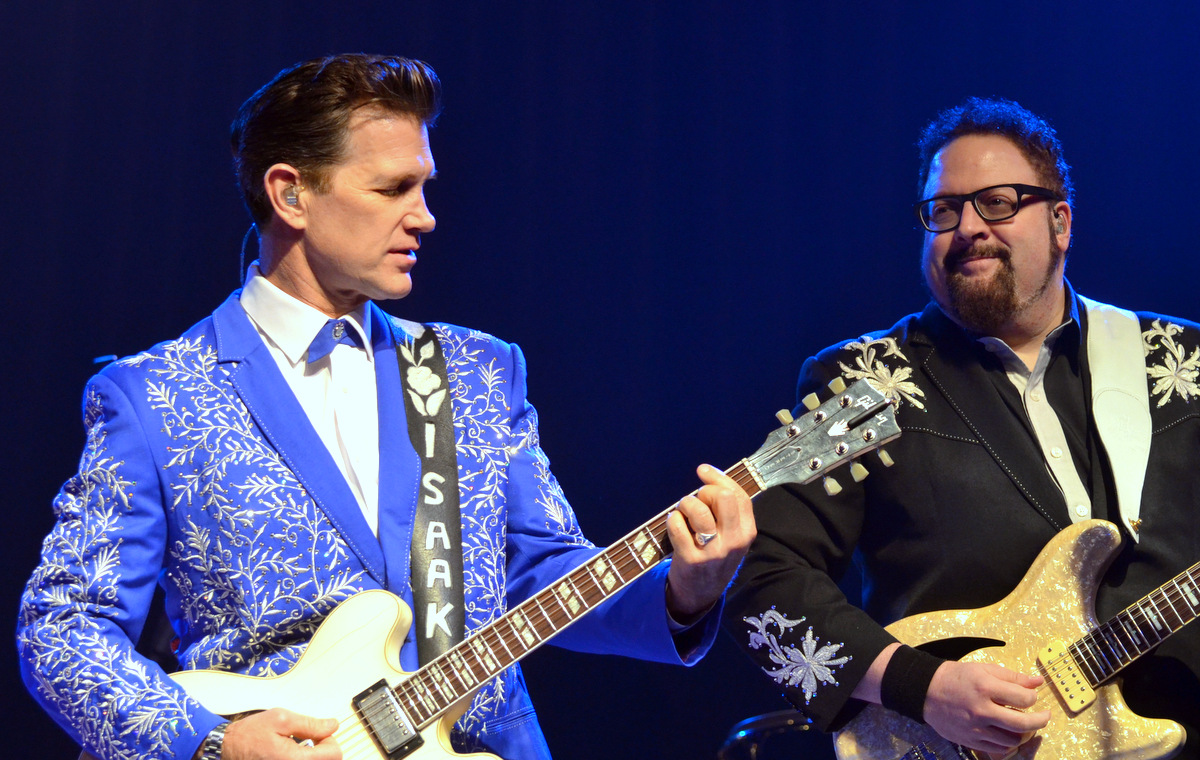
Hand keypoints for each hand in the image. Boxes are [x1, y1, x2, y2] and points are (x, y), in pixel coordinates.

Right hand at [216, 708, 341, 759]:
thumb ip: (310, 724)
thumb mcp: (282, 719)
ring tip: (296, 745)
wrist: (228, 748)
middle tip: (307, 737)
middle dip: (322, 748)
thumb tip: (332, 725)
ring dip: (313, 754)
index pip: (334, 754)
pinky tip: (291, 752)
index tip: (317, 733)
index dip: (330, 739)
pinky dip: (303, 757)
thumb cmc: (250, 734)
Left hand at [665, 464, 755, 620]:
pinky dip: (672, 519)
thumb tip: (708, 473)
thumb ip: (727, 510)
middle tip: (697, 502)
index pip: (739, 495)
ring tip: (683, 513)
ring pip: (698, 509)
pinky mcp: (691, 559)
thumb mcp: (731, 537)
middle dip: (705, 492)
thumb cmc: (714, 557)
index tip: (703, 470)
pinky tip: (674, 525)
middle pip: (722, 497)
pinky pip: (677, 525)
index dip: (719, 478)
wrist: (700, 595)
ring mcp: (713, 552)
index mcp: (747, 533)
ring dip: (685, 504)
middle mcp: (733, 542)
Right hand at [923, 661, 1050, 754]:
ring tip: (1021, 724)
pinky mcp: (970, 740)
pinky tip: (1006, 732)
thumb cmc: (956, 677)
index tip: (1031, 696)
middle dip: (1040, 720)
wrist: (926, 691)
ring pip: (1012, 740)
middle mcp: (981, 710)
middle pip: (1023, 724)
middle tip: (1044, 716)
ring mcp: (975, 728)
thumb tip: (1038, 682)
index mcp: (985, 688)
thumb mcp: (984, 669)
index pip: (1024, 699)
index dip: (1033, 697)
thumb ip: (1013, 677)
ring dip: (1022, 733)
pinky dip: (1007, 742)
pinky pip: (998, 748)